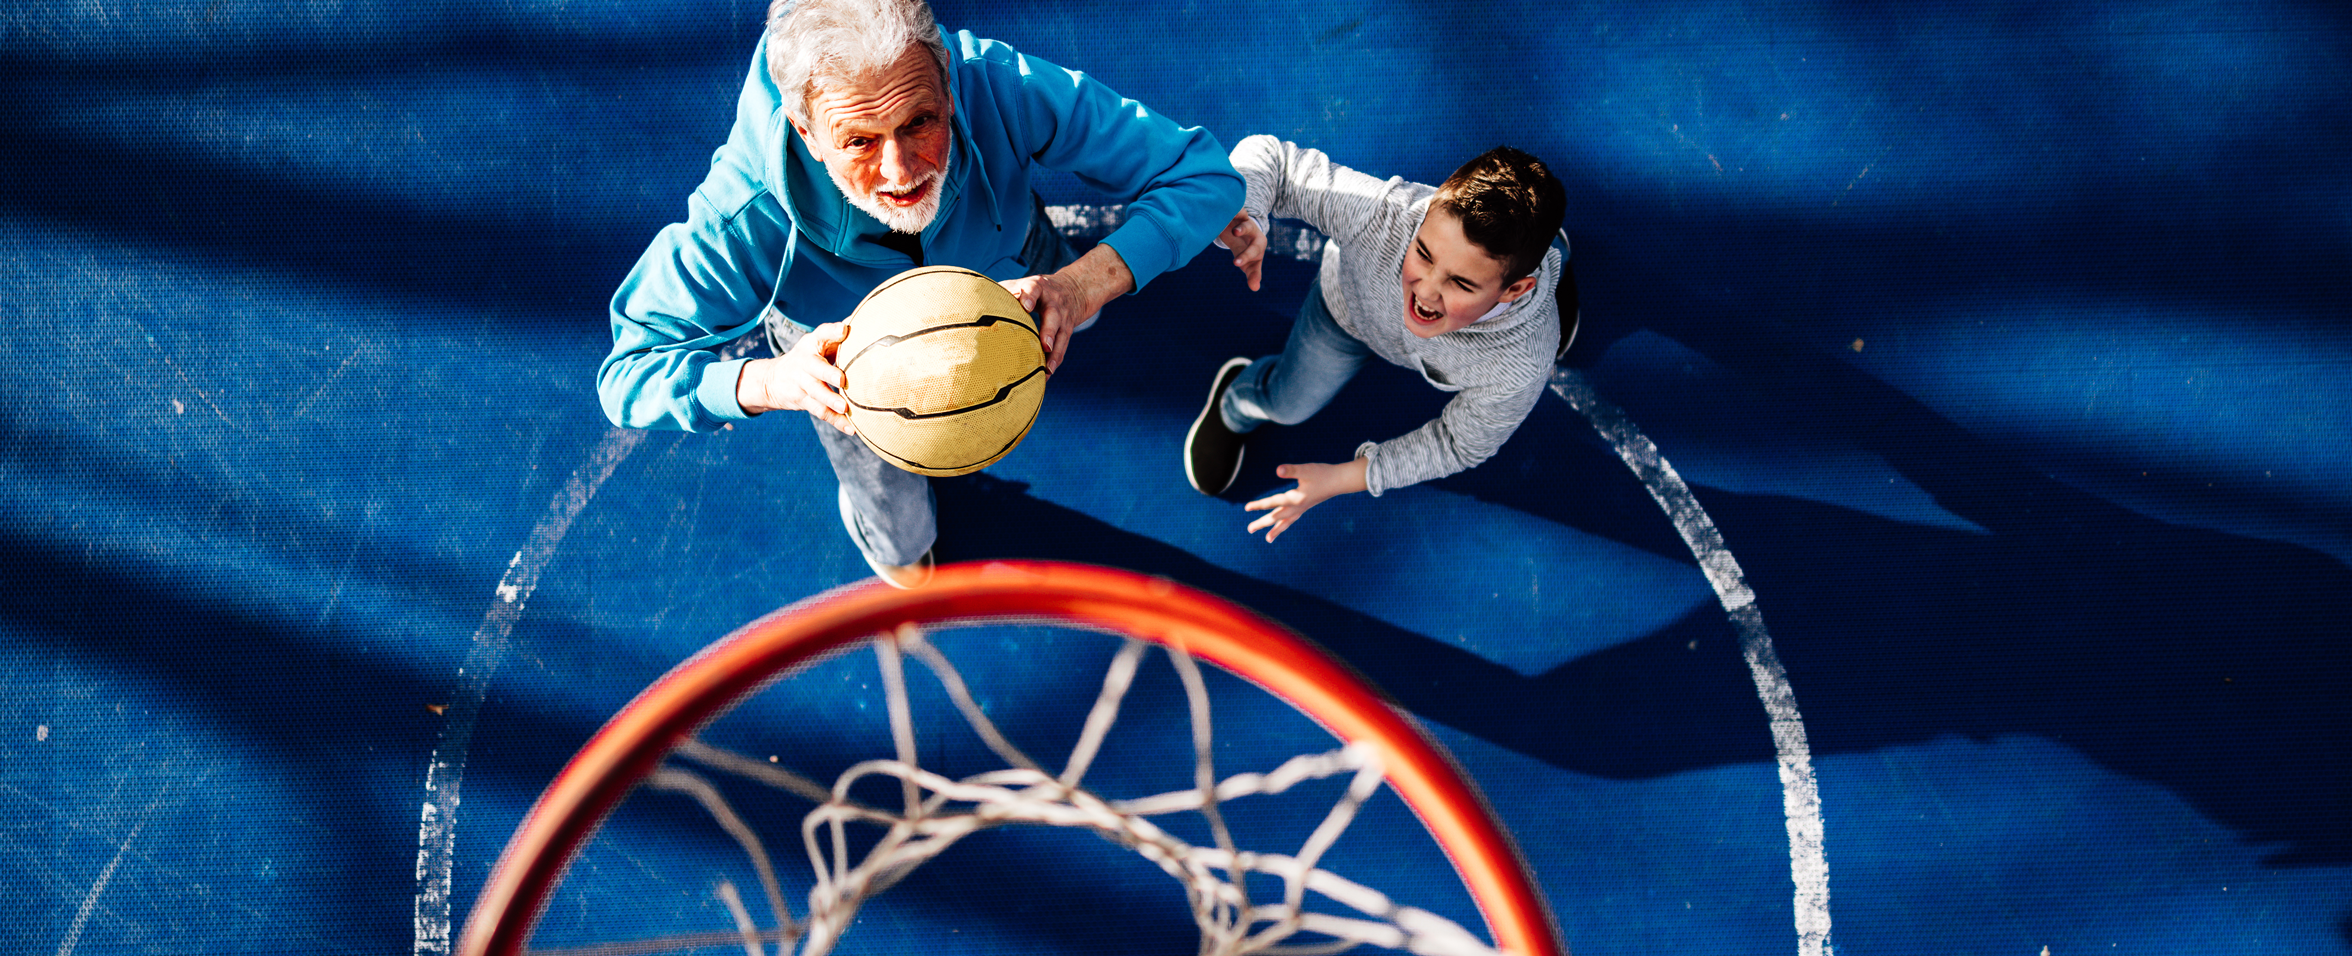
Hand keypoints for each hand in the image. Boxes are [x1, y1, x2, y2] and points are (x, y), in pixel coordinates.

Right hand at [736, 321, 854, 432]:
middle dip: (828, 373)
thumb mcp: (817, 343)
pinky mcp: (802, 400)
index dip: (832, 331)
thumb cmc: (808, 357)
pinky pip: (819, 412)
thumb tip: (865, 323)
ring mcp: (802, 383)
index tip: (844, 329)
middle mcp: (805, 362)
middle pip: (816, 368)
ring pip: (817, 393)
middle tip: (842, 380)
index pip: (821, 333)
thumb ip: (838, 337)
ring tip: (845, 408)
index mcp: (812, 344)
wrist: (772, 379)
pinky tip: (850, 428)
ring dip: (830, 402)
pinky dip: (835, 421)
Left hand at [999, 244, 1132, 373]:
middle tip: (1046, 345)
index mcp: (1038, 288)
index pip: (1034, 290)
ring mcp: (1063, 318)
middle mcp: (1054, 303)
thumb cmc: (1036, 290)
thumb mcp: (1023, 285)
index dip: (1030, 297)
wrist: (1073, 289)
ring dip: (1055, 353)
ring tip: (1047, 370)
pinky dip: (1055, 361)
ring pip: (1061, 336)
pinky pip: (1062, 348)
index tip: (1026, 306)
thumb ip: (1006, 291)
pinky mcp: (1067, 332)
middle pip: (1053, 316)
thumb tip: (978, 303)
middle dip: (1049, 331)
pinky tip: (1046, 375)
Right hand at [1218, 211, 1265, 291]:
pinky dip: (1232, 214)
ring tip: (1235, 232)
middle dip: (1246, 253)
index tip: (1236, 265)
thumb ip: (1253, 274)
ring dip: (1242, 228)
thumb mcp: (1248, 262)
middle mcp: (1254, 233)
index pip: (1255, 255)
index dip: (1248, 260)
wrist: (1238, 229)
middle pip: (1254, 242)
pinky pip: (1236, 212)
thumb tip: (1255, 288)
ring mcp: (1245, 222)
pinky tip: (1223, 216)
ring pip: (1246, 224)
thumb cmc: (1244, 249)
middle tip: (1236, 262)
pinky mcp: (1236, 213)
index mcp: (1259, 245)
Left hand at [1243, 458, 1368, 542]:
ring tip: (1267, 539)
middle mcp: (1298, 507)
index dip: (1259, 504)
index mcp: (1296, 498)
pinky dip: (1286, 524)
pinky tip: (1282, 526)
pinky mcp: (1306, 507)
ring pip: (1286, 522)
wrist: (1340, 481)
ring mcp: (1302, 508)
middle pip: (1277, 517)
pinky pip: (1293, 519)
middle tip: (1249, 529)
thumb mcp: (1306, 470)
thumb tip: (1278, 470)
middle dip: (1262, 523)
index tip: (1246, 508)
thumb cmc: (1322, 473)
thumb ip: (1291, 470)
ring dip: (1275, 530)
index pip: (1273, 502)